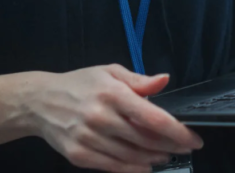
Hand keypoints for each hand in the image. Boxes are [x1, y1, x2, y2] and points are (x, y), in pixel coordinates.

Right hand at [26, 63, 203, 172]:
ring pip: (132, 157)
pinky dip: (133, 169)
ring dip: (154, 159)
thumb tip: (164, 80)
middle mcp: (101, 117)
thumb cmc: (79, 84)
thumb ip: (138, 80)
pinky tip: (144, 165)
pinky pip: (114, 168)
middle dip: (170, 146)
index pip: (152, 117)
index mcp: (111, 93)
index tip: (193, 138)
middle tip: (182, 147)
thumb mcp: (108, 72)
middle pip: (146, 140)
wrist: (40, 102)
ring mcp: (90, 139)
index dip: (177, 131)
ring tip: (165, 155)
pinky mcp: (80, 156)